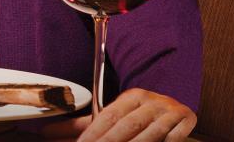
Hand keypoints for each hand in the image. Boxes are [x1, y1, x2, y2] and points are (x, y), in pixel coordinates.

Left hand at [40, 88, 195, 140]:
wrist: (178, 113)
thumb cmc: (140, 117)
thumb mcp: (114, 117)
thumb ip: (83, 126)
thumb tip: (46, 132)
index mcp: (131, 96)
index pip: (108, 116)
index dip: (93, 133)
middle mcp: (151, 100)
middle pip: (127, 125)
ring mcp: (170, 110)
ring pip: (149, 134)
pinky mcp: (187, 120)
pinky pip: (173, 136)